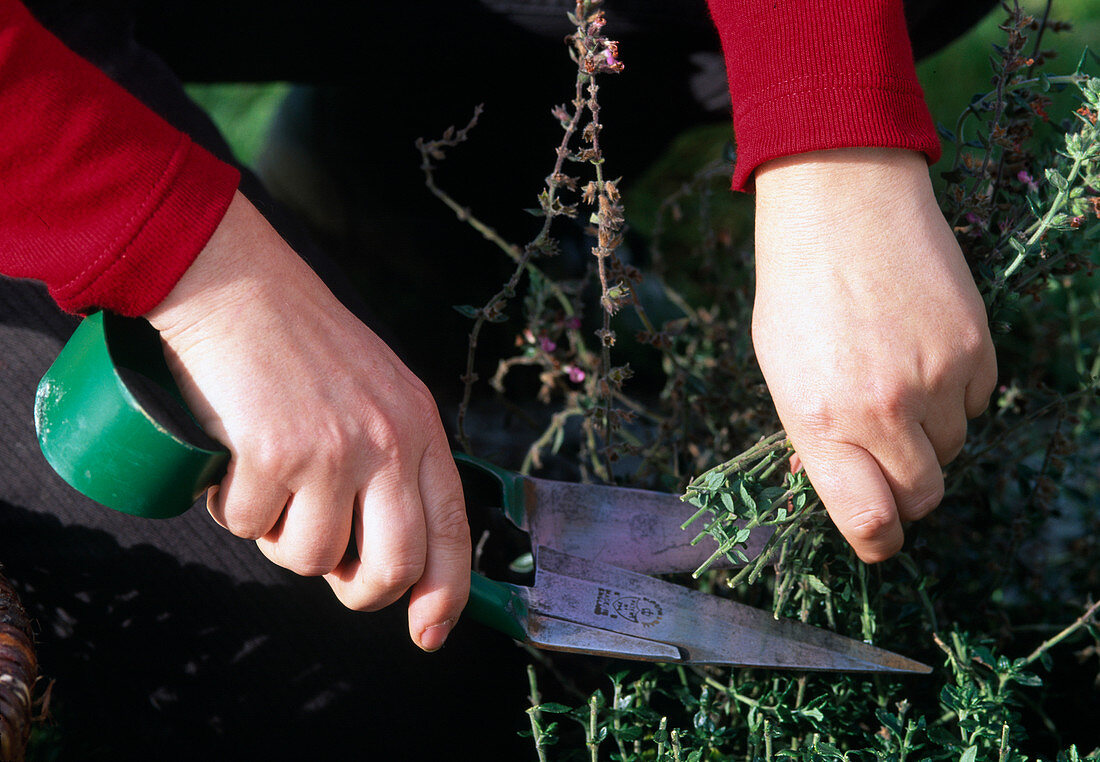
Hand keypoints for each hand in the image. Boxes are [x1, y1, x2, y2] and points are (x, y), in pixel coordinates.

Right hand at [145, 191, 468, 650]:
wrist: (238, 286)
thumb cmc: (303, 341)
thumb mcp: (379, 391)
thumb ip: (395, 457)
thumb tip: (383, 546)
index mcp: (421, 428)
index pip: (452, 529)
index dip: (447, 593)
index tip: (430, 632)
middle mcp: (387, 442)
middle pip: (394, 567)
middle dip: (360, 592)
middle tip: (333, 572)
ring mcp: (333, 450)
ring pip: (310, 557)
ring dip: (281, 540)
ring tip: (272, 487)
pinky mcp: (274, 453)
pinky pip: (249, 527)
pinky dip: (233, 510)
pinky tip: (233, 467)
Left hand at [751, 148, 997, 561]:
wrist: (843, 203)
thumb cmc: (797, 289)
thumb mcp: (781, 370)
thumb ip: (814, 434)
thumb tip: (843, 485)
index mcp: (820, 421)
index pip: (869, 520)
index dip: (878, 540)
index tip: (880, 537)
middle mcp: (882, 409)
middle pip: (923, 496)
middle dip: (907, 491)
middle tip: (888, 460)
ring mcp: (936, 380)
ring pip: (952, 448)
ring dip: (929, 434)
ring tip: (896, 379)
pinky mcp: (976, 349)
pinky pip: (978, 402)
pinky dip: (956, 393)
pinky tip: (923, 350)